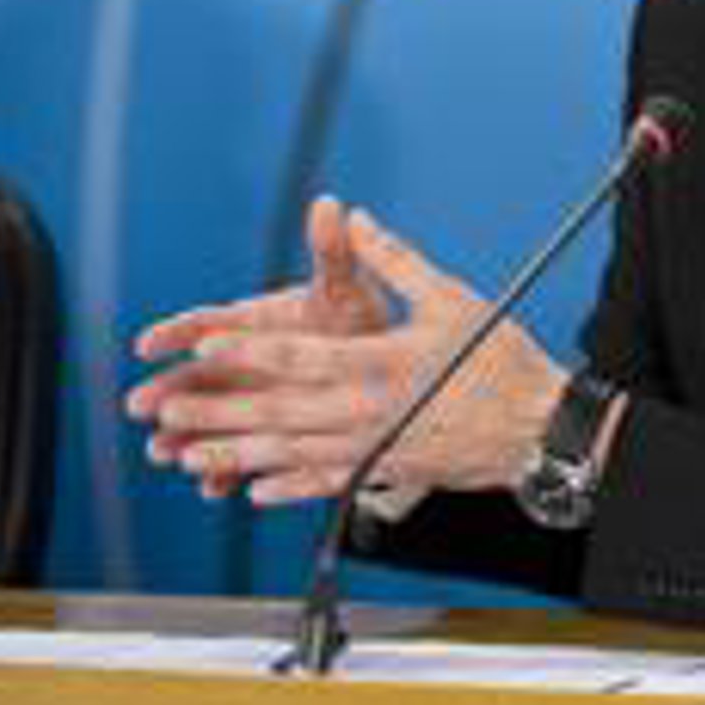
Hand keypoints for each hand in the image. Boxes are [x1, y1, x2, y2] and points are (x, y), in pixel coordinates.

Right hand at [126, 195, 387, 497]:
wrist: (386, 366)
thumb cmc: (359, 319)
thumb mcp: (348, 287)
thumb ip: (332, 252)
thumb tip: (328, 203)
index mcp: (253, 323)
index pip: (209, 324)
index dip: (177, 333)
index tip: (145, 344)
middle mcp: (242, 363)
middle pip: (196, 378)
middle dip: (167, 392)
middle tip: (139, 406)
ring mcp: (251, 401)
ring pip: (208, 420)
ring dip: (184, 436)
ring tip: (161, 452)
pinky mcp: (268, 434)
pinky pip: (241, 456)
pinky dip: (226, 472)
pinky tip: (211, 488)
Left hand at [126, 201, 568, 504]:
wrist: (539, 427)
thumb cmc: (498, 358)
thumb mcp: (451, 298)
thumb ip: (396, 259)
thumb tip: (353, 217)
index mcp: (385, 362)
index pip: (302, 354)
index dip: (249, 346)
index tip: (205, 341)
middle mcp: (371, 410)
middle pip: (280, 411)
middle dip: (218, 409)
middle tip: (165, 405)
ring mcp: (375, 448)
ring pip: (290, 454)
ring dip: (233, 453)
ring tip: (183, 453)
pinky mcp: (385, 471)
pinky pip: (323, 484)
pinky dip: (284, 486)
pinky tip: (248, 487)